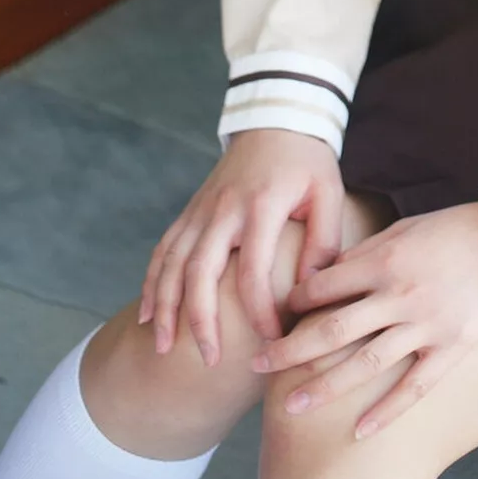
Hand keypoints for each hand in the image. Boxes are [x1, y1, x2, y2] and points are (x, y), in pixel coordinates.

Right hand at [136, 129, 344, 367]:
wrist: (276, 119)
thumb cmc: (307, 162)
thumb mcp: (329, 194)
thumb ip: (323, 241)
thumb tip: (309, 292)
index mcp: (262, 206)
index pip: (254, 270)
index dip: (260, 311)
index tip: (273, 339)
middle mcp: (224, 209)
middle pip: (200, 271)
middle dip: (201, 319)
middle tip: (209, 359)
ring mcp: (201, 210)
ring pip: (172, 263)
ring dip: (166, 307)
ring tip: (165, 350)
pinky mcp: (191, 211)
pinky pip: (163, 249)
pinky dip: (151, 283)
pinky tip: (148, 316)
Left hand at [249, 199, 477, 436]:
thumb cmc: (460, 227)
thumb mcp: (407, 229)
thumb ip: (369, 253)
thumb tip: (330, 275)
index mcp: (385, 259)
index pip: (325, 286)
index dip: (294, 302)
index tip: (274, 316)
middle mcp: (399, 295)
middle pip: (332, 329)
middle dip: (291, 350)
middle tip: (257, 368)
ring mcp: (426, 325)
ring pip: (365, 363)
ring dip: (325, 387)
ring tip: (292, 407)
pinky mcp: (453, 348)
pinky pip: (414, 387)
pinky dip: (386, 412)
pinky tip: (360, 432)